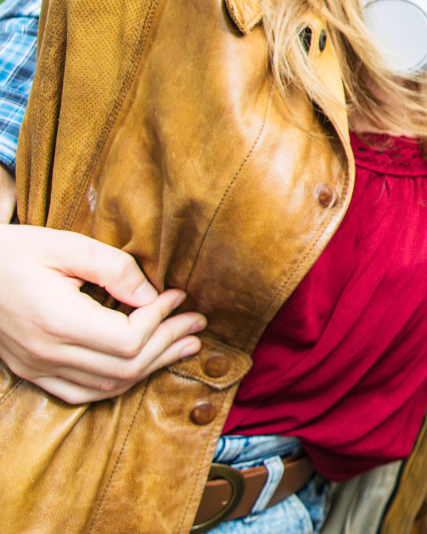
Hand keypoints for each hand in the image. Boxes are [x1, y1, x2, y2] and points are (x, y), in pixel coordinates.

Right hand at [0, 225, 204, 402]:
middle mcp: (46, 354)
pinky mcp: (31, 372)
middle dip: (168, 344)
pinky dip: (118, 383)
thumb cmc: (13, 252)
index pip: (128, 339)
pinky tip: (141, 366)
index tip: (178, 296)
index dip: (162, 320)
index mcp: (56, 322)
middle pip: (125, 367)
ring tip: (183, 345)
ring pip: (107, 386)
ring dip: (151, 367)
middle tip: (196, 324)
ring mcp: (37, 368)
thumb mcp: (64, 245)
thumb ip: (113, 267)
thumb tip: (151, 294)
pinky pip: (82, 394)